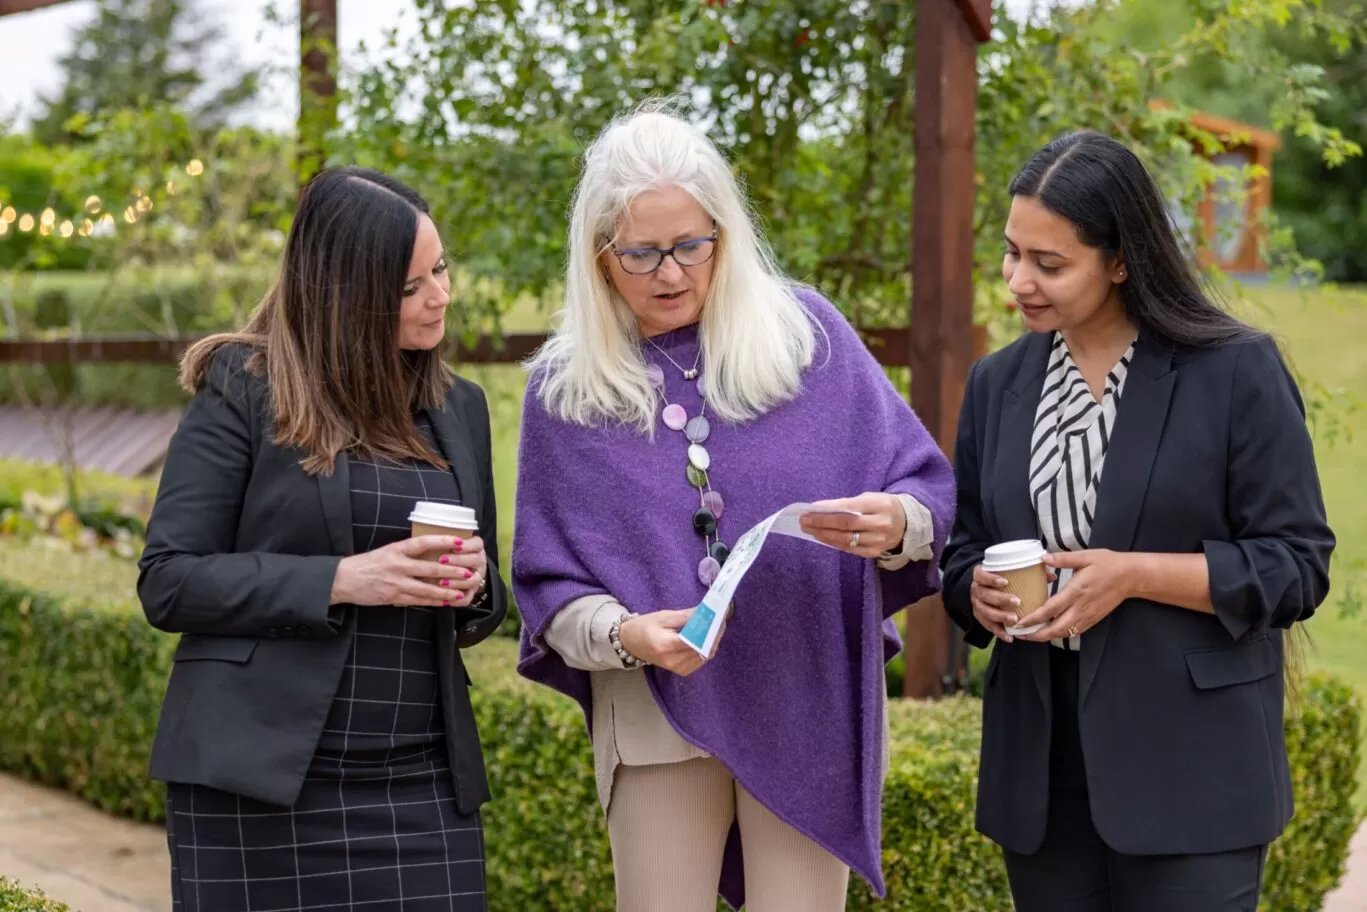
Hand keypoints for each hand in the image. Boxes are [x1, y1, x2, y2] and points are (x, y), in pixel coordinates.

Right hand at [331, 535, 488, 607]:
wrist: (343, 579)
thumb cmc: (367, 564)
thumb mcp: (387, 551)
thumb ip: (407, 552)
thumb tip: (432, 552)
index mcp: (396, 549)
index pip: (423, 542)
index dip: (443, 541)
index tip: (461, 542)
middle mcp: (397, 564)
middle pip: (430, 567)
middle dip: (453, 571)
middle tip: (469, 572)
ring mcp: (396, 582)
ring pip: (427, 588)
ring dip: (447, 591)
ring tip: (463, 592)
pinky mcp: (393, 597)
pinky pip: (418, 600)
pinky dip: (434, 601)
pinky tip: (446, 602)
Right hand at [619, 609, 713, 676]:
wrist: (630, 642)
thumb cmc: (645, 626)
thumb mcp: (664, 616)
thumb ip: (686, 616)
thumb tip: (706, 612)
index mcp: (666, 645)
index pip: (695, 641)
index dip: (709, 630)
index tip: (719, 619)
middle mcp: (672, 661)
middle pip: (702, 649)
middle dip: (714, 635)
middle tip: (721, 621)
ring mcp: (677, 668)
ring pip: (704, 656)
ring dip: (713, 642)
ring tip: (717, 628)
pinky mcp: (681, 671)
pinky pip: (700, 661)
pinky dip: (707, 649)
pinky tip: (708, 639)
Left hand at [799, 492, 905, 557]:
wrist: (907, 523)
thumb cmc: (882, 506)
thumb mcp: (869, 498)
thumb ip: (848, 504)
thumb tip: (821, 510)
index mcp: (879, 505)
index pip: (848, 509)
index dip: (827, 511)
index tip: (808, 510)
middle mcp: (881, 524)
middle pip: (845, 526)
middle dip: (821, 524)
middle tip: (803, 522)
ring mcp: (879, 541)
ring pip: (846, 540)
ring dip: (824, 535)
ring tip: (809, 530)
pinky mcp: (875, 553)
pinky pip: (850, 549)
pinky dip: (834, 543)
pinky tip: (823, 538)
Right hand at [970, 562, 1026, 642]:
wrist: (984, 589)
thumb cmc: (1001, 579)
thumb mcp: (1010, 572)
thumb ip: (1030, 572)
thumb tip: (1052, 576)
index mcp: (980, 576)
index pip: (980, 575)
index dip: (991, 578)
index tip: (1005, 581)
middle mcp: (976, 590)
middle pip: (985, 594)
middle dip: (1000, 599)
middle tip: (1016, 601)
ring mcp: (977, 605)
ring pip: (985, 611)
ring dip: (1000, 616)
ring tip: (1014, 619)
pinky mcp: (980, 618)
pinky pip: (988, 626)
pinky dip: (999, 632)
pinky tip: (1009, 636)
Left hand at [1016, 549, 1135, 641]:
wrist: (1131, 577)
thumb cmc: (1108, 564)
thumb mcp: (1085, 556)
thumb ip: (1063, 559)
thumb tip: (1043, 558)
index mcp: (1076, 591)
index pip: (1051, 609)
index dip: (1034, 618)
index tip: (1019, 623)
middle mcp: (1081, 607)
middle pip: (1056, 628)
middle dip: (1037, 635)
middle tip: (1020, 634)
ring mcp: (1088, 615)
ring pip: (1065, 633)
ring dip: (1047, 636)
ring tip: (1031, 635)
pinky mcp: (1093, 619)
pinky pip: (1075, 631)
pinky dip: (1061, 634)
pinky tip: (1051, 631)